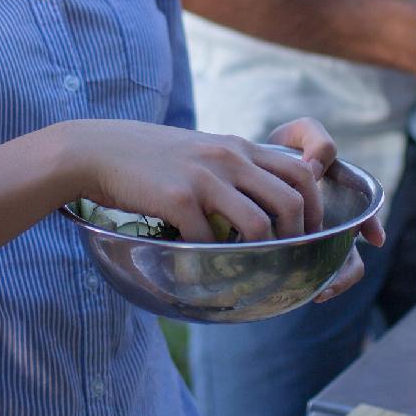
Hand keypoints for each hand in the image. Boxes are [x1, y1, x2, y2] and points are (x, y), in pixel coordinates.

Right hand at [64, 121, 326, 242]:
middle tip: (287, 259)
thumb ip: (235, 171)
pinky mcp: (178, 198)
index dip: (316, 208)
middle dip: (298, 238)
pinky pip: (210, 239)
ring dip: (261, 254)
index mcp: (239, 148)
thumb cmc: (152, 158)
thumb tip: (265, 212)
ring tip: (250, 268)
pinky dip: (211, 258)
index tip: (311, 233)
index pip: (302, 172)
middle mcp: (229, 158)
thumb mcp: (203, 153)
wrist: (99, 150)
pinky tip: (201, 262)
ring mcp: (205, 177)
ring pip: (259, 225)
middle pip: (292, 201)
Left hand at [265, 117, 386, 301]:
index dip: (372, 225)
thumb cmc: (281, 151)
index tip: (375, 238)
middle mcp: (334, 225)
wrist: (244, 169)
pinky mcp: (290, 255)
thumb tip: (315, 169)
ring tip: (316, 292)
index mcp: (342, 200)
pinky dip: (305, 284)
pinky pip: (303, 276)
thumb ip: (316, 140)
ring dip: (328, 283)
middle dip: (345, 272)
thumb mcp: (299, 134)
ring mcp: (314, 243)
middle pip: (352, 257)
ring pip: (331, 271)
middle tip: (329, 283)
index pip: (366, 216)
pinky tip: (297, 289)